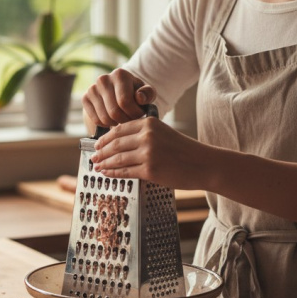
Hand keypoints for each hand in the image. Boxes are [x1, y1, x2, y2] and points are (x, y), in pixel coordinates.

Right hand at [82, 68, 155, 126]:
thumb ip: (148, 94)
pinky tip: (113, 120)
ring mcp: (92, 89)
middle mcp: (103, 79)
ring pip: (105, 117)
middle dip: (126, 120)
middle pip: (114, 111)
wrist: (119, 93)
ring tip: (123, 119)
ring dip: (116, 124)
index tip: (140, 115)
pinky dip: (106, 124)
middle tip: (131, 120)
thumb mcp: (147, 93)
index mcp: (120, 74)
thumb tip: (140, 98)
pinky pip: (96, 120)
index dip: (134, 113)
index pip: (125, 101)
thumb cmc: (136, 94)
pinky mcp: (85, 98)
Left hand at [91, 116, 208, 189]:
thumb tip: (119, 143)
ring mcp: (148, 153)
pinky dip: (113, 173)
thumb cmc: (184, 150)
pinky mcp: (150, 170)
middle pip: (115, 144)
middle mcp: (147, 136)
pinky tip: (107, 174)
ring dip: (104, 163)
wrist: (203, 164)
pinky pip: (125, 171)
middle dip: (101, 151)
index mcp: (149, 123)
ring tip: (97, 166)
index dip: (105, 138)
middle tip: (93, 157)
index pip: (119, 129)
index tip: (98, 144)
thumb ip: (144, 134)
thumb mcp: (163, 133)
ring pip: (118, 158)